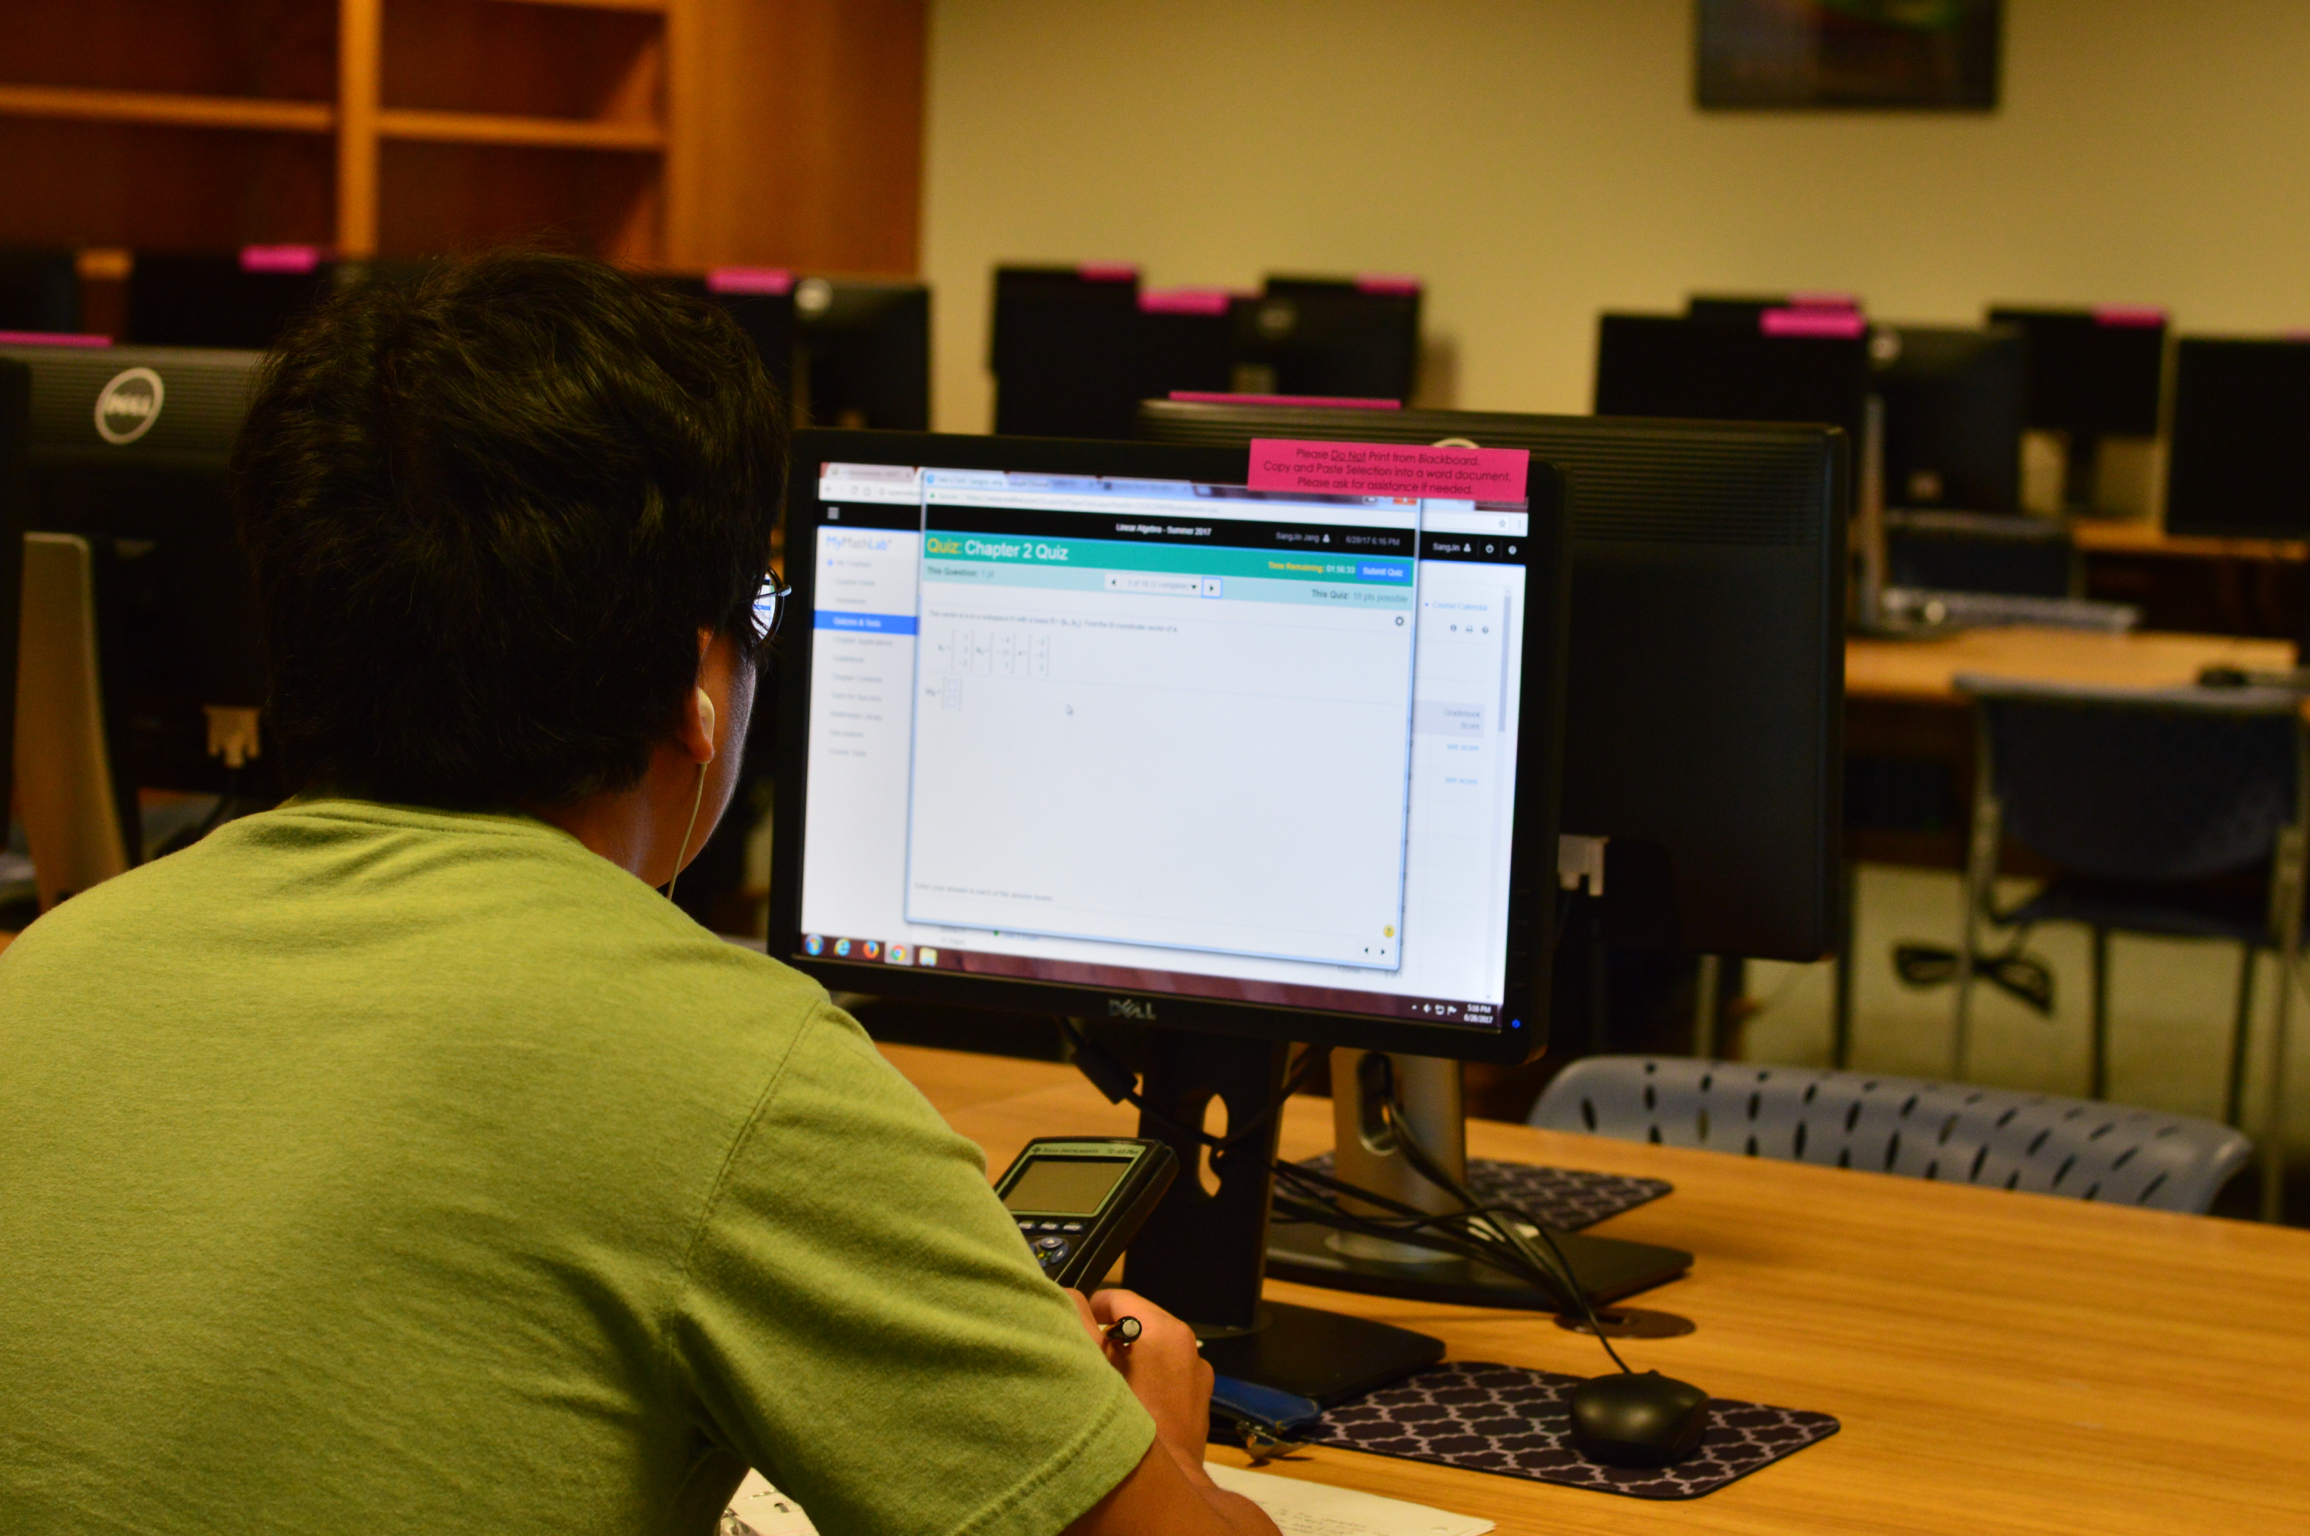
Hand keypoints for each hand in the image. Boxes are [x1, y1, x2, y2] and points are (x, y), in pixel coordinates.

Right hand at [1065, 1287, 1214, 1484]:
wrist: (1165, 1483)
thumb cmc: (1127, 1427)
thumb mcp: (1094, 1369)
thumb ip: (1081, 1326)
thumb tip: (1072, 1299)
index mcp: (1165, 1332)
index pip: (1121, 1298)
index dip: (1091, 1308)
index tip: (1075, 1324)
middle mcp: (1188, 1347)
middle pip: (1139, 1321)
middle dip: (1110, 1335)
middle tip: (1086, 1355)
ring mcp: (1197, 1373)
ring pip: (1153, 1347)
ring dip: (1128, 1356)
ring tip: (1104, 1380)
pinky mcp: (1198, 1397)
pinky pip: (1167, 1371)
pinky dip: (1146, 1375)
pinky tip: (1127, 1399)